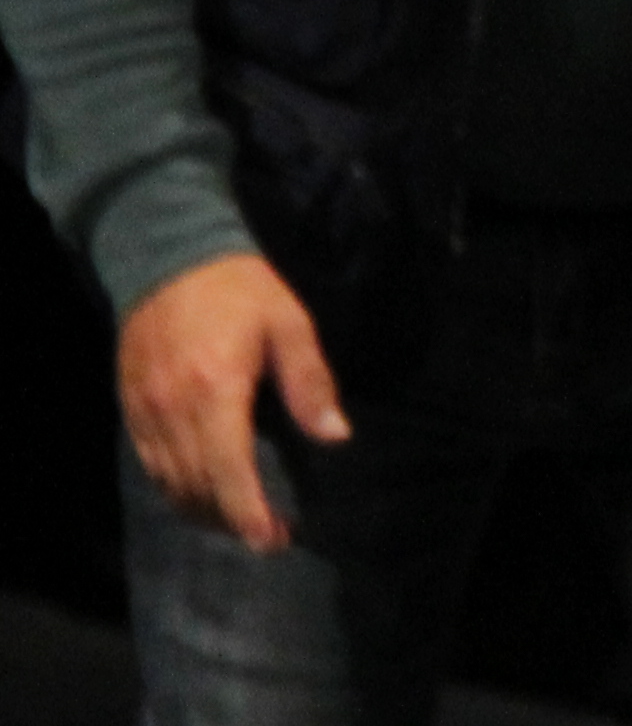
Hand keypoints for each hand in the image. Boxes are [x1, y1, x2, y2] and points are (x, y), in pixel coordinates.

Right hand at [116, 251, 343, 549]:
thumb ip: (311, 383)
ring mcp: (145, 412)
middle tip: (268, 535)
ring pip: (169, 483)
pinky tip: (202, 492)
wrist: (170, 257)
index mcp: (216, 390)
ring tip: (240, 520)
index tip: (270, 540)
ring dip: (202, 510)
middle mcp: (173, 410)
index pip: (227, 471)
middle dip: (230, 520)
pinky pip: (150, 465)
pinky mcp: (129, 408)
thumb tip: (335, 435)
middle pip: (196, 487)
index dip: (247, 513)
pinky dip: (175, 488)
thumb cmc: (240, 289)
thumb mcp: (290, 324)